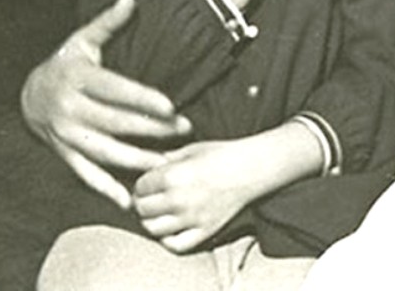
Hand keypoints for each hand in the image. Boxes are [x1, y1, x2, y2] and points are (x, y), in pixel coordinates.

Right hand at [20, 0, 191, 209]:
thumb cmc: (68, 63)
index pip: (116, 91)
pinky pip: (87, 175)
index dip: (143, 99)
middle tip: (185, 129)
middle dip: (153, 129)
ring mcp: (66, 135)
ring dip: (138, 159)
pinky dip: (107, 189)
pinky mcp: (65, 154)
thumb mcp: (83, 40)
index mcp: (79, 79)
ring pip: (105, 152)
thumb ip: (108, 23)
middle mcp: (71, 110)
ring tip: (168, 163)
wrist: (30, 95)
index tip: (171, 106)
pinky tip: (129, 200)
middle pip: (116, 122)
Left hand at [133, 140, 256, 252]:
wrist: (254, 167)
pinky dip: (168, 239)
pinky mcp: (206, 230)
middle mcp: (180, 199)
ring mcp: (192, 218)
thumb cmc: (224, 154)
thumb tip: (147, 166)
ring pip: (154, 229)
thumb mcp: (192, 150)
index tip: (149, 182)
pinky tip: (171, 228)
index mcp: (174, 175)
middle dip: (143, 203)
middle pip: (142, 209)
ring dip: (152, 221)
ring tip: (159, 213)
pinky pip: (176, 244)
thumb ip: (167, 160)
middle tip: (151, 198)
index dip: (142, 184)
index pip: (140, 187)